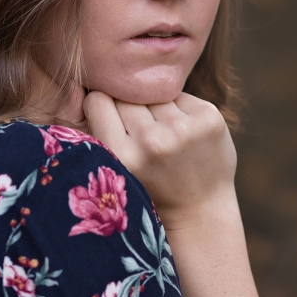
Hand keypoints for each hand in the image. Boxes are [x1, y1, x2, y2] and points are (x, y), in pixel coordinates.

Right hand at [83, 90, 237, 227]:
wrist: (199, 214)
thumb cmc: (150, 190)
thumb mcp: (116, 168)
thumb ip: (101, 131)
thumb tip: (88, 83)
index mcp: (121, 154)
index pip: (98, 101)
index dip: (103, 108)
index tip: (112, 123)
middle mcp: (151, 140)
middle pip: (127, 95)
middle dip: (131, 111)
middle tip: (144, 139)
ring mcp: (183, 129)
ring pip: (155, 93)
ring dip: (157, 110)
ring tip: (166, 140)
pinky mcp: (209, 118)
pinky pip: (181, 96)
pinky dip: (180, 111)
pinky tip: (186, 136)